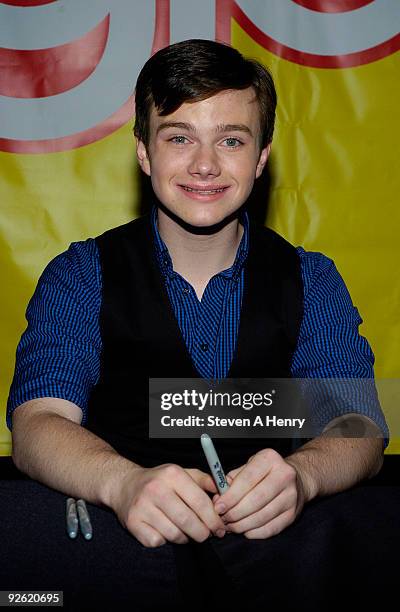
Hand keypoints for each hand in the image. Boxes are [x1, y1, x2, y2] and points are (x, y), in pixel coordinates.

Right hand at [110, 463, 226, 546]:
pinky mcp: (133, 523)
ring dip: (186, 538)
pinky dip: (166, 541)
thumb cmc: (160, 481)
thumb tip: (226, 492)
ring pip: (174, 534)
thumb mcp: (182, 473)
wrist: (125, 485)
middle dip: (203, 533)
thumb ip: (205, 481)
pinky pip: (158, 541)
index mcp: (172, 474)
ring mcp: (142, 507)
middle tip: (207, 535)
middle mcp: (156, 489)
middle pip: (188, 521)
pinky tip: (166, 531)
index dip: (213, 518)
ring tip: (187, 532)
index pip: (200, 501)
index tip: (221, 528)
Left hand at [212, 448, 306, 538]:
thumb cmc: (266, 471)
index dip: (231, 496)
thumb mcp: (249, 465)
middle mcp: (284, 475)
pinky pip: (271, 528)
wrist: (297, 477)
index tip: (218, 507)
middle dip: (235, 513)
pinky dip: (255, 532)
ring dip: (242, 525)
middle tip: (222, 519)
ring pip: (262, 517)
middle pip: (255, 500)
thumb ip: (232, 479)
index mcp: (269, 459)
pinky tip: (245, 530)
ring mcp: (291, 496)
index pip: (247, 480)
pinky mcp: (293, 514)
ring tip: (230, 525)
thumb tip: (218, 497)